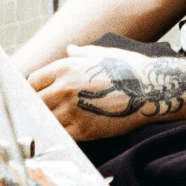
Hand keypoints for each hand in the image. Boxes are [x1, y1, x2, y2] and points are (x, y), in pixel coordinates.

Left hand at [27, 44, 152, 140]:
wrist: (152, 89)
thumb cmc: (130, 67)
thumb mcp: (105, 54)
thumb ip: (82, 53)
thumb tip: (69, 49)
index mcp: (67, 67)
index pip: (33, 81)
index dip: (35, 88)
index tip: (40, 94)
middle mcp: (65, 88)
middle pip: (34, 103)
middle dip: (38, 107)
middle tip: (45, 111)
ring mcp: (72, 111)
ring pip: (44, 121)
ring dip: (48, 122)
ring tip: (54, 122)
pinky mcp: (83, 131)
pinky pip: (60, 135)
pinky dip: (60, 134)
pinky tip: (67, 131)